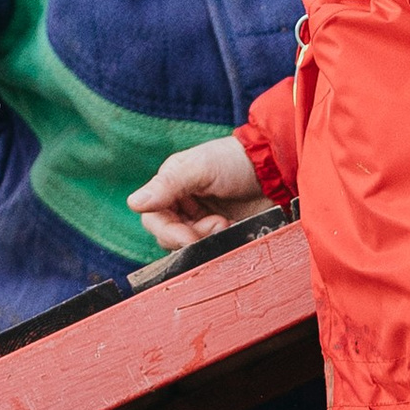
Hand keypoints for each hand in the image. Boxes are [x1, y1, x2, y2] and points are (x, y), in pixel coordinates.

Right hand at [130, 136, 264, 249]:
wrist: (276, 168)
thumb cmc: (236, 160)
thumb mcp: (201, 168)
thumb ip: (168, 185)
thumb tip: (133, 202)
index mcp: (171, 185)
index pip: (153, 218)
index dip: (168, 232)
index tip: (189, 238)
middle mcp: (182, 204)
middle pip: (168, 236)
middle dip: (190, 237)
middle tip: (217, 225)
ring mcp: (201, 220)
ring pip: (187, 246)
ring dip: (206, 240)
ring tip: (227, 224)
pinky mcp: (221, 232)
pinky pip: (209, 249)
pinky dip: (219, 245)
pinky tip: (233, 231)